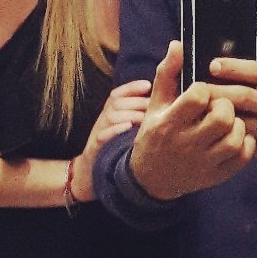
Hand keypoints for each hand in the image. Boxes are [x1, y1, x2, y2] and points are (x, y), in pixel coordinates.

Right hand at [70, 79, 150, 202]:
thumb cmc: (117, 148)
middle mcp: (104, 119)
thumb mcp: (126, 128)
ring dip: (128, 114)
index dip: (132, 87)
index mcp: (111, 112)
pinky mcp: (96, 148)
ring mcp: (99, 133)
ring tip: (145, 118)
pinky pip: (103, 136)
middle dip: (136, 101)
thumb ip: (138, 114)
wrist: (92, 173)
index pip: (119, 93)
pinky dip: (115, 130)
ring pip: (110, 116)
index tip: (148, 84)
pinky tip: (128, 127)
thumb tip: (164, 103)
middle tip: (153, 105)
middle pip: (117, 102)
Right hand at [129, 42, 255, 200]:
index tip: (202, 93)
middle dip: (226, 105)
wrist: (151, 178)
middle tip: (220, 106)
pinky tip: (237, 136)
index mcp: (169, 123)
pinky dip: (246, 144)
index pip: (198, 97)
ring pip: (235, 138)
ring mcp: (202, 162)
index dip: (205, 89)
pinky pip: (242, 157)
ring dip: (239, 125)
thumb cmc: (155, 134)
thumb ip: (167, 74)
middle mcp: (186, 144)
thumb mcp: (155, 104)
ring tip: (230, 121)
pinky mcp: (215, 176)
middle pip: (222, 117)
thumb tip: (178, 45)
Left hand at [206, 58, 256, 172]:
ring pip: (242, 122)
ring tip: (198, 112)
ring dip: (218, 117)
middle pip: (245, 97)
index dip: (234, 67)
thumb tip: (228, 68)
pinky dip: (229, 137)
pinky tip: (214, 133)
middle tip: (196, 90)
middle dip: (217, 93)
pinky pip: (246, 143)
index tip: (213, 65)